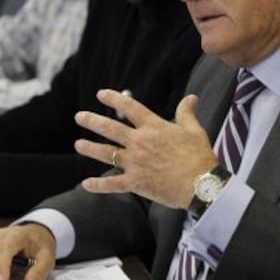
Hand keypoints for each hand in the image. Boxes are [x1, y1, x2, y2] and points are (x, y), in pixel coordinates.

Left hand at [74, 89, 217, 208]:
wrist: (201, 185)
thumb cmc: (199, 156)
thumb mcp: (194, 130)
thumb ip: (186, 113)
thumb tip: (191, 97)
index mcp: (153, 127)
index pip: (130, 107)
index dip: (114, 98)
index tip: (101, 94)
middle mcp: (140, 142)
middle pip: (110, 129)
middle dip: (92, 121)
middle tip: (79, 117)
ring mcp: (135, 162)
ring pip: (106, 153)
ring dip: (90, 148)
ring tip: (78, 145)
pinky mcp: (136, 182)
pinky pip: (112, 183)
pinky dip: (98, 185)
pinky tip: (85, 184)